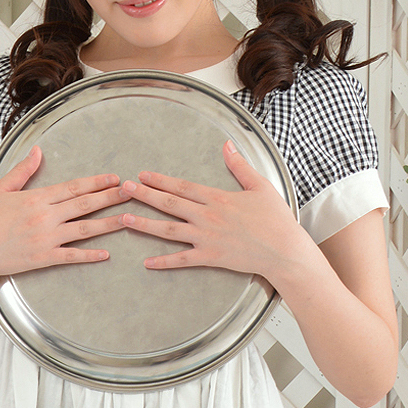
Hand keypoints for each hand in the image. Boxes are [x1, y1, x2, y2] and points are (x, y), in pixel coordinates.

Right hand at [0, 145, 125, 287]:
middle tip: (131, 192)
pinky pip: (71, 256)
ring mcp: (45, 239)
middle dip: (110, 198)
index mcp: (36, 198)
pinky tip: (106, 253)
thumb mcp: (0, 189)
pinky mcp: (43, 258)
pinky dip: (89, 255)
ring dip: (108, 224)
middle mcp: (45, 217)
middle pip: (84, 205)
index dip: (96, 182)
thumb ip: (23, 170)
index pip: (73, 187)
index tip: (114, 178)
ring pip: (84, 229)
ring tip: (128, 219)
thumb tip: (38, 151)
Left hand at [119, 143, 305, 285]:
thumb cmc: (276, 219)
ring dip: (144, 224)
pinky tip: (147, 262)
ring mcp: (206, 238)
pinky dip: (163, 262)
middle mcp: (207, 216)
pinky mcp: (210, 257)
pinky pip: (182, 260)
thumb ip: (240, 166)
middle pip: (169, 204)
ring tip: (124, 219)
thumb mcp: (260, 186)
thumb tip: (227, 145)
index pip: (182, 186)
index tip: (142, 175)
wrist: (284, 250)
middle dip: (143, 195)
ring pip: (168, 230)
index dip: (160, 180)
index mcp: (217, 198)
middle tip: (123, 189)